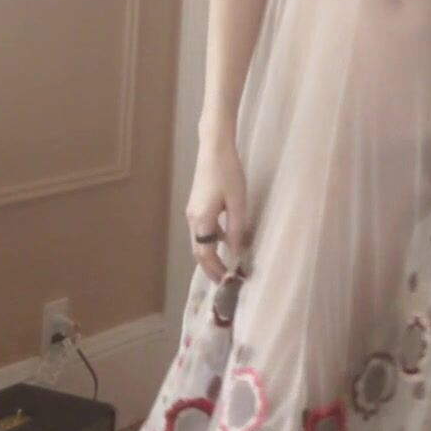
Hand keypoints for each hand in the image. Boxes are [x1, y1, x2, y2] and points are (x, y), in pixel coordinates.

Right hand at [186, 130, 251, 283]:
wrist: (214, 148)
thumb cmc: (228, 173)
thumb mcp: (237, 203)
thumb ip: (236, 229)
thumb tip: (237, 252)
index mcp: (201, 221)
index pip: (205, 255)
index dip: (215, 270)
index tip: (228, 282)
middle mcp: (192, 219)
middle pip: (198, 252)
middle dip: (210, 268)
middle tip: (225, 281)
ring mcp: (193, 211)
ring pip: (200, 241)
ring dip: (211, 255)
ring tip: (226, 266)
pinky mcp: (197, 204)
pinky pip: (203, 230)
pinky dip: (212, 241)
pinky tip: (227, 240)